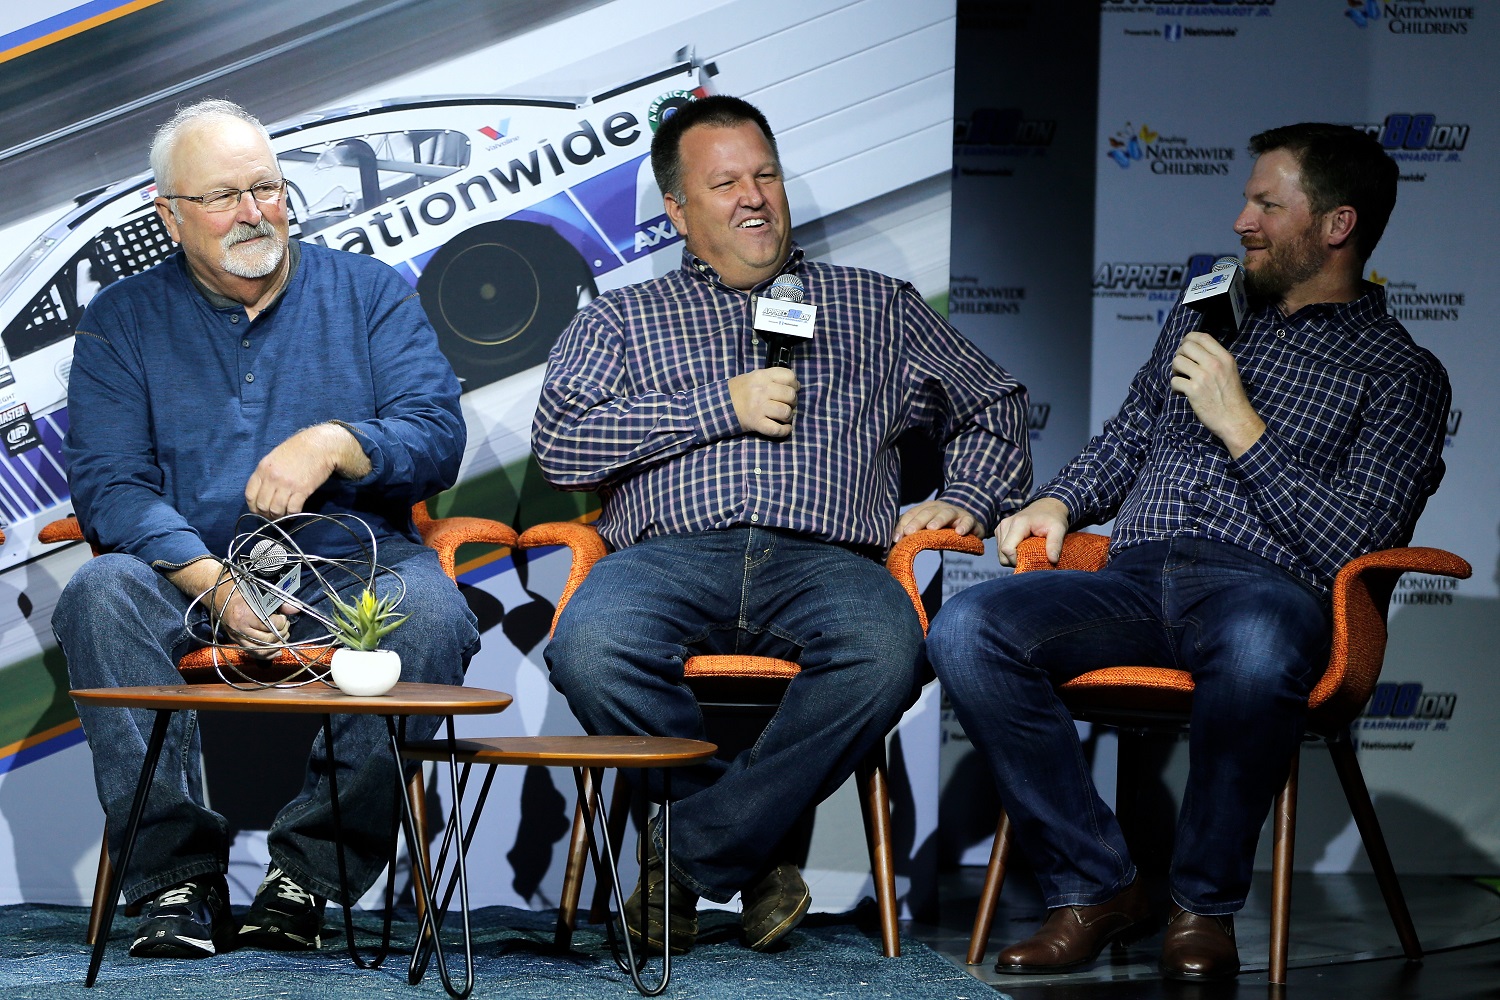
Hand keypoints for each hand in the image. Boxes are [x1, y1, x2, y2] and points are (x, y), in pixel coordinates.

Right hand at [216, 588, 292, 658]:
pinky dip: (267, 655)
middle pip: (267, 639)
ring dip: (276, 645)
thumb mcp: (260, 593)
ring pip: (261, 649)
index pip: (270, 625)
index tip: (284, 618)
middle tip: (285, 627)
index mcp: (246, 614)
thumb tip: (296, 608)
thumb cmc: (241, 593)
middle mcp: (240, 628)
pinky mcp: (236, 642)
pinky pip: (254, 654)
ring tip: (283, 637)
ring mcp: (237, 637)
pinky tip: (276, 651)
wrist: (219, 597)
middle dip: (281, 634)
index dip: (282, 622)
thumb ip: (279, 602)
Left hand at [246, 424, 364, 518]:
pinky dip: (292, 514)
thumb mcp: (274, 458)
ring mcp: (287, 484)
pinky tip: (294, 512)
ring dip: (279, 517)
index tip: (259, 511)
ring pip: (276, 510)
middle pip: (262, 505)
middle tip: (273, 516)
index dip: (253, 507)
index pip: (250, 495)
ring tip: (283, 515)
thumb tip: (263, 493)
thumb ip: (266, 474)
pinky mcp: (302, 490)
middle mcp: (272, 478)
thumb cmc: (298, 450)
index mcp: (263, 468)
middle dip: (266, 514)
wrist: (320, 446)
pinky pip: (293, 509)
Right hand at [728, 368, 799, 437]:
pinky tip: (784, 428)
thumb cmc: (741, 391)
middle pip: (790, 395)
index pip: (789, 376)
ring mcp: (759, 408)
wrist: (720, 405)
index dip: (794, 384)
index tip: (791, 390)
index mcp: (762, 376)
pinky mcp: (756, 423)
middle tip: (786, 404)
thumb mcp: (755, 377)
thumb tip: (796, 385)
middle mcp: (761, 391)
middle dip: (792, 402)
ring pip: (786, 412)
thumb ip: (773, 378)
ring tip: (782, 416)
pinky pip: (777, 429)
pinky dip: (784, 431)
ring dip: (788, 416)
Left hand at [893, 500, 982, 542]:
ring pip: (946, 513)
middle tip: (909, 532)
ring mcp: (956, 512)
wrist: (968, 521)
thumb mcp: (926, 528)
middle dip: (917, 522)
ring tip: (931, 529)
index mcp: (926, 508)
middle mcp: (940, 508)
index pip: (912, 514)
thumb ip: (912, 532)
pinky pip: (968, 521)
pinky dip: (964, 526)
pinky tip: (959, 532)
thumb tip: (894, 541)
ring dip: (938, 520)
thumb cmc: (942, 527)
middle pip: (927, 512)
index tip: (896, 538)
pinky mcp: (970, 520)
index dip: (903, 525)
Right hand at [994, 497, 1068, 567]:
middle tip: (1030, 558)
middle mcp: (1006, 524)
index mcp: (1018, 523)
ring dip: (1012, 557)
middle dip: (1015, 561)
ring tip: (1027, 551)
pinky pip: (1000, 549)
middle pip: (1002, 554)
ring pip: (1000, 553)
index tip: (1030, 561)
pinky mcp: (1000, 530)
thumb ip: (1055, 544)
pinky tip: (1022, 547)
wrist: (1047, 506)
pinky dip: (1010, 553)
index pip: (1007, 549)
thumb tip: (1053, 560)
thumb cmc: (1053, 517)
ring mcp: (1001, 527)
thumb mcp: (1059, 529)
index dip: (1016, 560)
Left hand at [1169, 331, 1265, 457]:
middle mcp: (1214, 364)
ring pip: (1177, 361)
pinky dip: (1175, 387)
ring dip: (1175, 370)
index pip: (1202, 337)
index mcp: (1224, 357)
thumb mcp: (1230, 371)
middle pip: (1186, 347)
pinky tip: (1182, 392)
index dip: (1189, 339)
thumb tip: (1195, 352)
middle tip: (1182, 367)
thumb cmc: (1232, 398)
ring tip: (1181, 379)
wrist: (1235, 419)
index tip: (1185, 347)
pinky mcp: (1194, 391)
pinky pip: (1174, 381)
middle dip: (1179, 355)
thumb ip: (1216, 360)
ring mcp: (1203, 377)